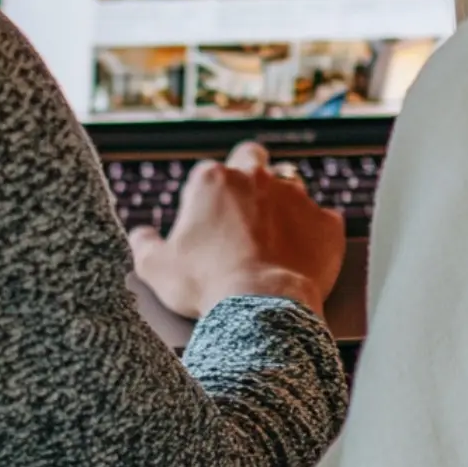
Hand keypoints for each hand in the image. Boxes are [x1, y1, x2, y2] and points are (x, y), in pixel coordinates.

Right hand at [129, 142, 346, 318]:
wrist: (261, 309)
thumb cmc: (206, 286)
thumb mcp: (157, 269)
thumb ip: (145, 245)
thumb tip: (140, 235)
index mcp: (212, 180)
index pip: (209, 172)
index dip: (208, 195)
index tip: (208, 220)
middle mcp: (255, 177)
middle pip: (252, 157)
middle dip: (250, 172)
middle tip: (245, 207)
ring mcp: (295, 197)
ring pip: (290, 186)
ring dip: (283, 205)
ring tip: (275, 238)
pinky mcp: (326, 222)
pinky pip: (324, 220)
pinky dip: (316, 235)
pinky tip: (306, 256)